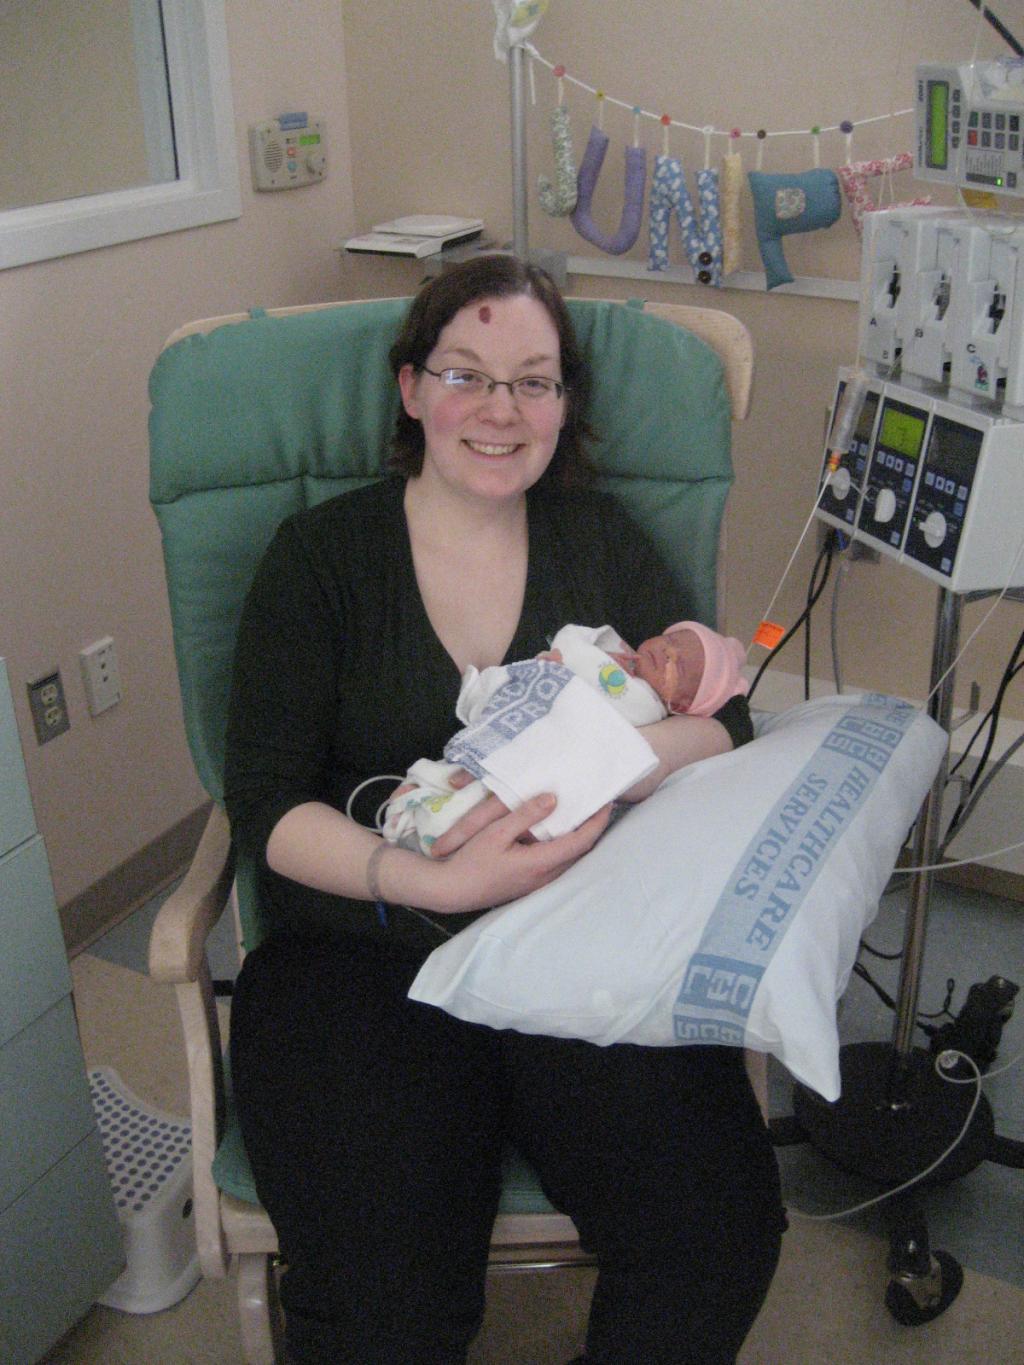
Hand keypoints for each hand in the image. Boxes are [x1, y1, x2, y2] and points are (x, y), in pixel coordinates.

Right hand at [431, 793, 611, 912]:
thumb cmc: (471, 860)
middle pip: (581, 851)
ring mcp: (539, 883)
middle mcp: (546, 876)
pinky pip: (557, 863)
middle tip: (597, 803)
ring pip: (570, 859)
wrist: (452, 890)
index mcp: (541, 862)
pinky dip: (564, 845)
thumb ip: (526, 815)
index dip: (597, 821)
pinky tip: (556, 831)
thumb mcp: (495, 832)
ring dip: (579, 837)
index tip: (607, 801)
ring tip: (581, 812)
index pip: (581, 841)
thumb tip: (554, 799)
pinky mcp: (531, 884)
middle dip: (593, 828)